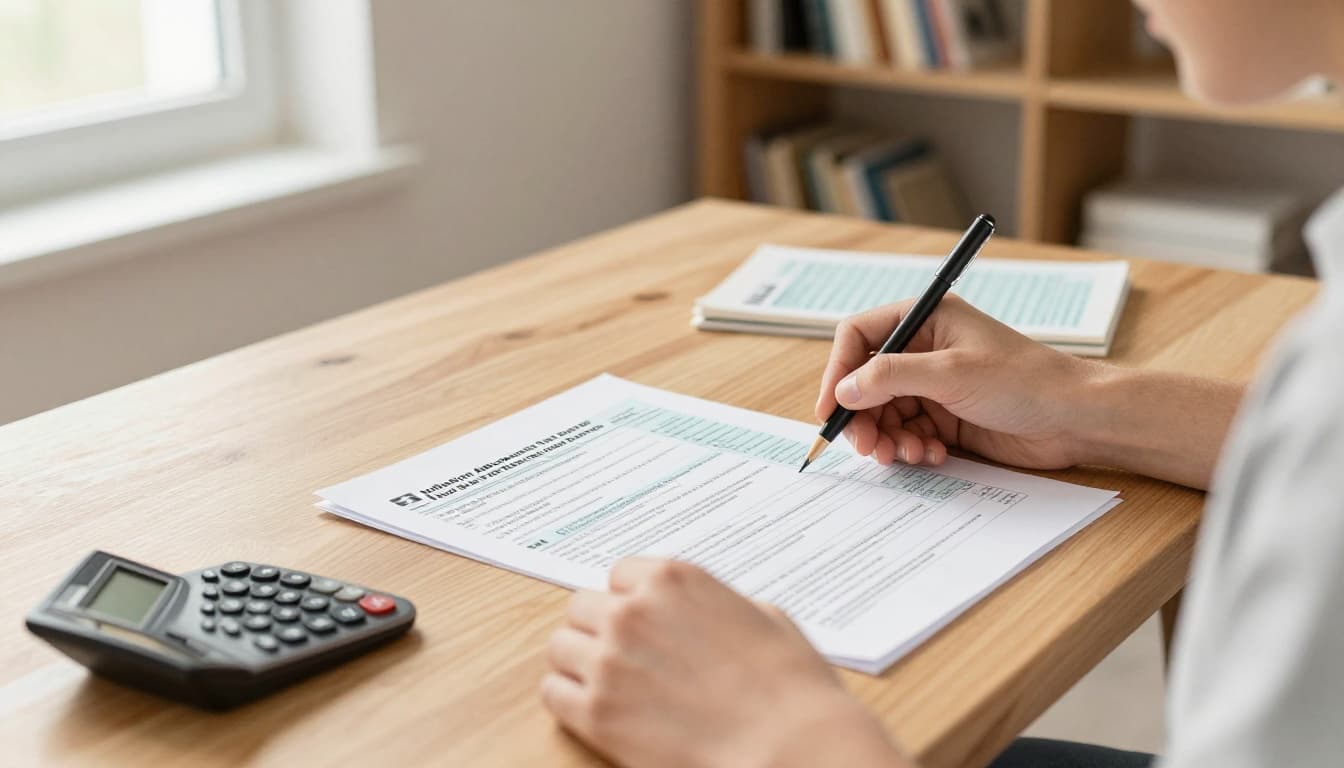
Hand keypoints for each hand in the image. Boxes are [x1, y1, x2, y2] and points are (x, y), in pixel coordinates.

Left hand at [541, 558, 905, 767]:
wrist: (789, 746)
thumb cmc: (788, 687)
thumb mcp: (762, 616)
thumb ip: (712, 604)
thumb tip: (697, 613)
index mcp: (672, 579)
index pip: (620, 574)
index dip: (631, 600)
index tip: (642, 621)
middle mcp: (632, 612)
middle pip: (582, 607)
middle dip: (601, 629)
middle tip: (625, 655)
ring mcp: (609, 661)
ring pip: (561, 646)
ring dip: (580, 661)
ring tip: (610, 683)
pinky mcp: (596, 713)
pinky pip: (553, 692)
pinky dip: (569, 700)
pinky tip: (598, 709)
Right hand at [816, 295, 1097, 470]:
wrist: (1076, 419)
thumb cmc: (1025, 380)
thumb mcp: (951, 373)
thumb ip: (891, 377)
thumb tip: (843, 391)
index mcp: (925, 319)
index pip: (859, 337)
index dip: (838, 372)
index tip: (830, 408)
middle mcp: (924, 350)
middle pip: (866, 382)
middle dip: (863, 416)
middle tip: (866, 447)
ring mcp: (935, 386)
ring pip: (884, 414)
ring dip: (888, 438)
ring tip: (907, 454)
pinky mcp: (946, 418)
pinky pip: (908, 434)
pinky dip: (911, 449)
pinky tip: (933, 456)